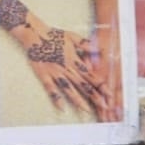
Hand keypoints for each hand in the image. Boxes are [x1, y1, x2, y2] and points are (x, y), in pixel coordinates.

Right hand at [0, 0, 119, 121]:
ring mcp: (55, 72)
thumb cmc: (53, 35)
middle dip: (95, 96)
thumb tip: (99, 49)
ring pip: (69, 88)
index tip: (110, 94)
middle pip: (83, 84)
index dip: (101, 85)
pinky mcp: (44, 74)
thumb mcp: (72, 36)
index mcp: (74, 59)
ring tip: (87, 110)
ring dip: (78, 99)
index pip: (91, 75)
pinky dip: (56, 98)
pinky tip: (62, 108)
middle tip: (104, 106)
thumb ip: (85, 44)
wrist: (34, 33)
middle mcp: (66, 68)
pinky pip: (51, 88)